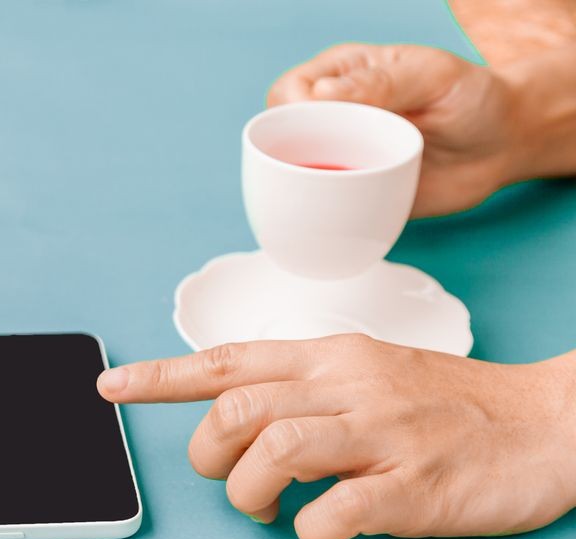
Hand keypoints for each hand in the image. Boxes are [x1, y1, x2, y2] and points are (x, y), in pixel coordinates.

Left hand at [97, 335, 575, 538]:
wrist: (548, 425)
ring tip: (264, 510)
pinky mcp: (414, 487)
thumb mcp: (369, 373)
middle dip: (207, 453)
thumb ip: (302, 387)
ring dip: (247, 492)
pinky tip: (319, 529)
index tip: (109, 389)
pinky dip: (308, 530)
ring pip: (274, 450)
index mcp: (332, 358)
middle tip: (227, 479)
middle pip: (237, 407)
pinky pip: (333, 512)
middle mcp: (350, 387)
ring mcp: (382, 436)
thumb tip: (232, 416)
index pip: (228, 358)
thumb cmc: (448, 407)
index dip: (161, 377)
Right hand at [267, 44, 517, 217]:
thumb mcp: (433, 75)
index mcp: (342, 77)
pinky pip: (318, 209)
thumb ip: (382, 81)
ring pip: (290, 177)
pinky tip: (330, 220)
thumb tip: (321, 94)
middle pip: (277, 137)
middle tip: (331, 166)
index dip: (292, 112)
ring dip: (298, 191)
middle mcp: (332, 118)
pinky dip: (315, 218)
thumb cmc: (472, 97)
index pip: (288, 92)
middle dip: (288, 157)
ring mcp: (339, 158)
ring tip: (332, 195)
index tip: (323, 126)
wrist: (503, 145)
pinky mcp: (352, 194)